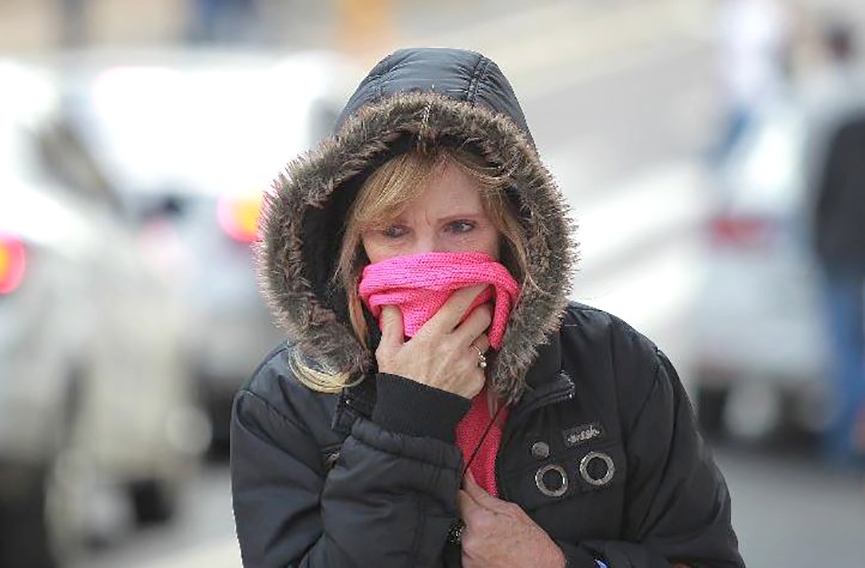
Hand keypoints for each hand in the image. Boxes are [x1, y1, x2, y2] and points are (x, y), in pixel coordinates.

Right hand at [375, 285, 491, 398]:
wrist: (414, 419)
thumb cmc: (399, 382)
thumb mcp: (388, 352)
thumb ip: (391, 324)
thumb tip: (389, 303)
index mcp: (434, 335)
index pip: (460, 303)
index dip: (474, 288)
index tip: (481, 279)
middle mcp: (455, 346)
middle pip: (483, 317)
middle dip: (483, 310)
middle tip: (477, 309)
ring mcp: (469, 363)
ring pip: (486, 339)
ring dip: (480, 335)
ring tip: (469, 338)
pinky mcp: (477, 380)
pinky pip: (483, 363)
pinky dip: (477, 360)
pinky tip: (464, 364)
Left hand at [458, 471, 564, 567]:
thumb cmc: (533, 546)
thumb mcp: (513, 512)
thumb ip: (484, 496)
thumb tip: (468, 480)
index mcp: (479, 521)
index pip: (460, 497)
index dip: (468, 492)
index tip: (470, 489)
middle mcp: (469, 540)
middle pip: (463, 518)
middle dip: (476, 517)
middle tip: (497, 524)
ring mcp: (468, 557)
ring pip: (466, 536)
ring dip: (478, 535)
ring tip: (499, 541)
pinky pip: (469, 552)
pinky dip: (480, 550)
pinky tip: (496, 551)